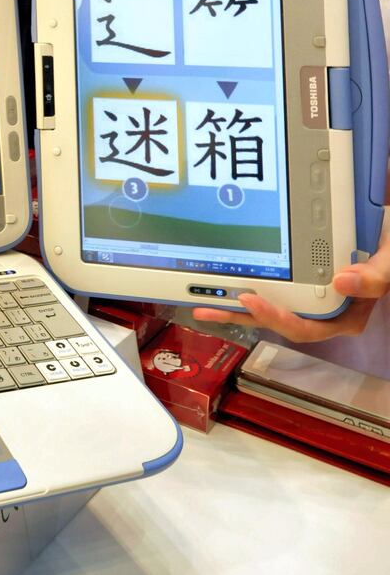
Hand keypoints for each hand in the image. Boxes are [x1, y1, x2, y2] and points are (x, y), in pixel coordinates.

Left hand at [192, 236, 389, 342]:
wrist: (386, 247)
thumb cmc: (388, 258)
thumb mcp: (389, 266)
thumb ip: (373, 277)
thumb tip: (342, 279)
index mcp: (343, 316)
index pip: (305, 327)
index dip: (275, 317)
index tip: (251, 300)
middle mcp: (323, 312)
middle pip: (277, 319)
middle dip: (243, 315)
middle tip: (210, 305)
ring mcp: (311, 299)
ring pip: (270, 306)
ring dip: (236, 305)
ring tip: (203, 301)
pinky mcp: (302, 283)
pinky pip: (273, 288)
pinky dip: (248, 284)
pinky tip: (224, 282)